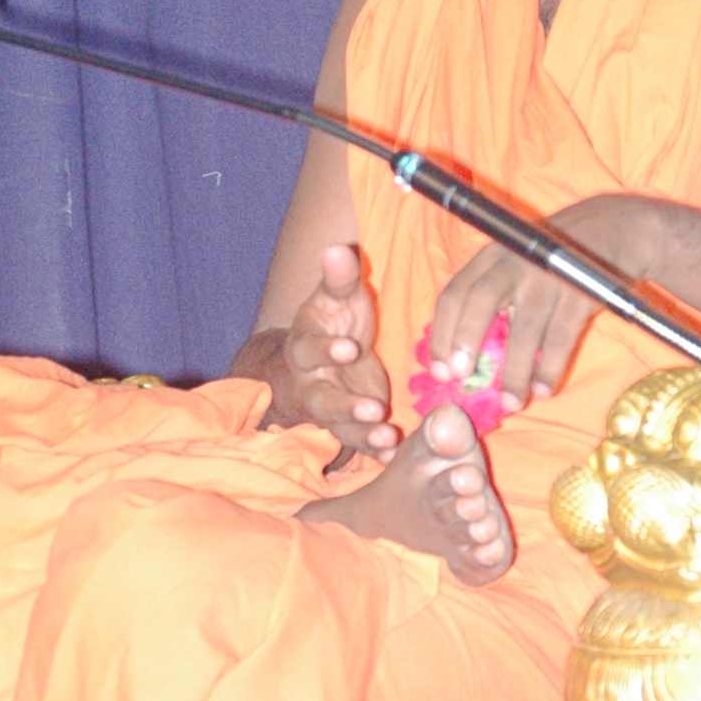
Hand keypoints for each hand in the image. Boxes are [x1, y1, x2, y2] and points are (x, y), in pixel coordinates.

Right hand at [263, 245, 397, 459]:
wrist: (331, 354)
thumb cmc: (335, 319)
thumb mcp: (339, 297)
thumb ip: (339, 277)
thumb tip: (337, 247)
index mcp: (304, 347)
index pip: (308, 349)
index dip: (326, 350)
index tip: (350, 348)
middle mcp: (311, 382)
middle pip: (321, 399)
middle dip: (345, 406)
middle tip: (372, 408)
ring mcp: (329, 409)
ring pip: (340, 427)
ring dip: (363, 434)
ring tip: (387, 437)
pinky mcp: (350, 426)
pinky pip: (359, 443)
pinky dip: (376, 451)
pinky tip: (396, 454)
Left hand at [424, 196, 632, 412]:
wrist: (614, 230)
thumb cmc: (552, 262)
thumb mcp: (516, 266)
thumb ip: (491, 300)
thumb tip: (462, 360)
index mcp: (491, 258)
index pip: (455, 292)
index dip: (443, 332)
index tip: (440, 371)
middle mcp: (515, 262)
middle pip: (480, 300)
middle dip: (466, 340)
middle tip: (461, 378)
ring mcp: (549, 276)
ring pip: (524, 329)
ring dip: (514, 371)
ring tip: (512, 403)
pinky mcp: (582, 291)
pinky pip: (561, 337)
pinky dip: (550, 367)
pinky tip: (544, 390)